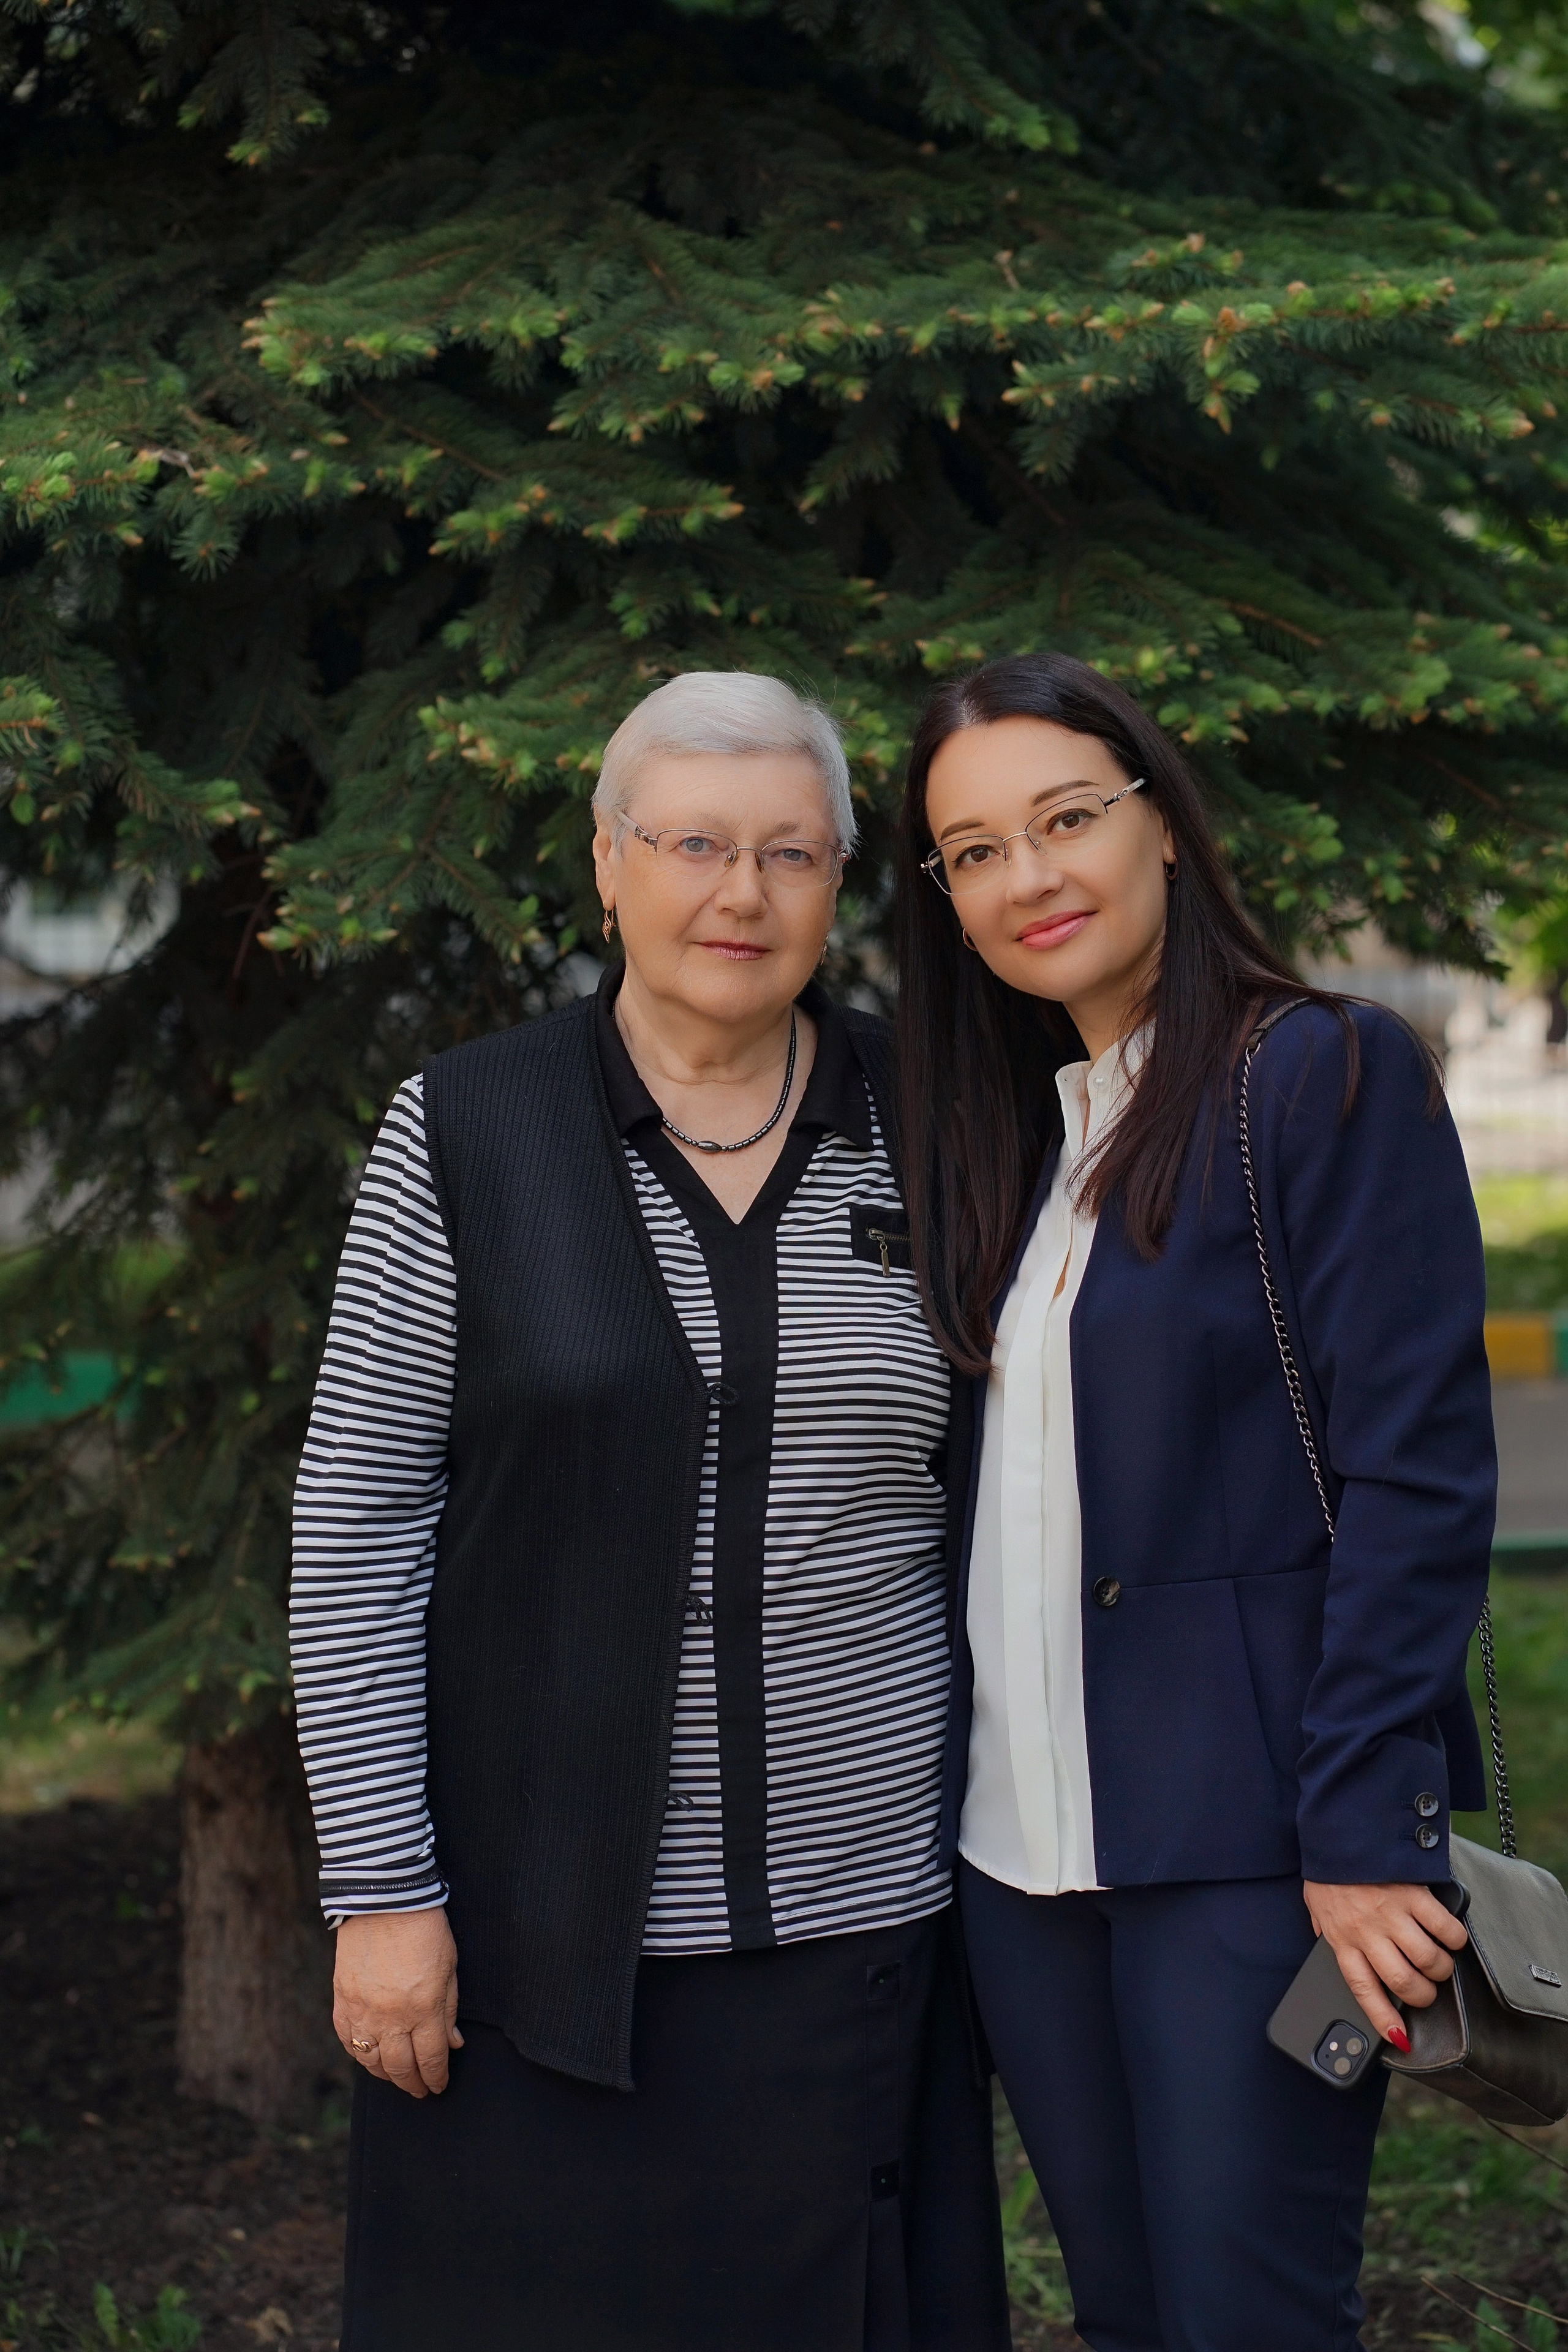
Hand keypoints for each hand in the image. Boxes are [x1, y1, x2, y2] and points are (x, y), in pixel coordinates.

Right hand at [334, 1909, 462, 2096]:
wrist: (383, 1898)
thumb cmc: (424, 1928)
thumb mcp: (450, 1967)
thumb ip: (449, 2009)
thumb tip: (452, 2044)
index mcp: (423, 2007)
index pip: (431, 2059)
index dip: (436, 2077)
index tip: (439, 2086)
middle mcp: (391, 2017)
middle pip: (401, 2068)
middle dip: (413, 2084)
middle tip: (421, 2091)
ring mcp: (363, 2010)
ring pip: (371, 2061)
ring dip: (386, 2075)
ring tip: (398, 2078)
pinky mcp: (342, 2000)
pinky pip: (348, 2041)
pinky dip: (359, 2055)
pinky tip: (370, 2057)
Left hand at [1303, 1879, 1467, 2047]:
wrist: (1341, 1832)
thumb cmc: (1329, 1873)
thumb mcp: (1318, 1909)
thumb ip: (1329, 1936)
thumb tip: (1338, 1960)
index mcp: (1342, 1939)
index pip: (1363, 1991)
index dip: (1383, 2019)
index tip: (1400, 2038)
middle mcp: (1368, 1931)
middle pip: (1403, 1982)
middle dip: (1423, 1996)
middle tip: (1426, 1990)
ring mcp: (1392, 1914)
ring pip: (1428, 1960)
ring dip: (1440, 1970)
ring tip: (1439, 1964)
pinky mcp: (1415, 1894)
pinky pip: (1445, 1928)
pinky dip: (1454, 1939)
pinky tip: (1450, 1937)